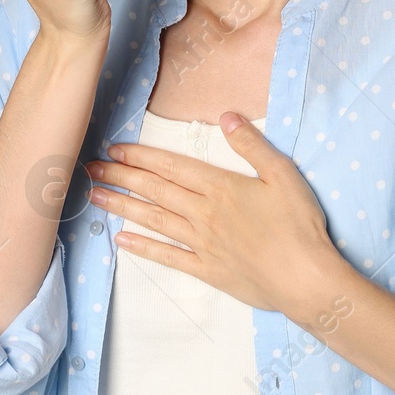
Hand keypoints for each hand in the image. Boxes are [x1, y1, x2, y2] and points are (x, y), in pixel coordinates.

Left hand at [83, 112, 342, 313]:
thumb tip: (227, 116)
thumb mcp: (282, 174)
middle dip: (121, 177)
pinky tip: (122, 241)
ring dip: (123, 207)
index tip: (115, 150)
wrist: (304, 278)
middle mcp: (203, 214)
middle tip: (89, 169)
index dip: (141, 157)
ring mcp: (202, 244)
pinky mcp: (207, 270)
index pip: (172, 167)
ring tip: (96, 198)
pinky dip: (144, 248)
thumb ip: (252, 144)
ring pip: (154, 221)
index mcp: (220, 187)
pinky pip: (169, 257)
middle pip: (155, 191)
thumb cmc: (298, 225)